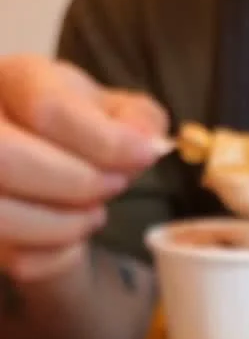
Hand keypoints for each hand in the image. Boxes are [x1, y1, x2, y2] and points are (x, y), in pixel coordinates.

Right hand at [0, 56, 168, 281]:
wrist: (50, 168)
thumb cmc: (79, 134)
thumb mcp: (115, 113)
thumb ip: (139, 118)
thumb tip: (145, 139)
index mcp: (13, 81)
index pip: (48, 109)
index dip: (104, 141)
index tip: (144, 155)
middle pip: (8, 160)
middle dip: (77, 183)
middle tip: (113, 186)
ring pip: (2, 215)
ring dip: (65, 224)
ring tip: (94, 213)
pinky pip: (18, 258)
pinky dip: (58, 255)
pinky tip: (70, 236)